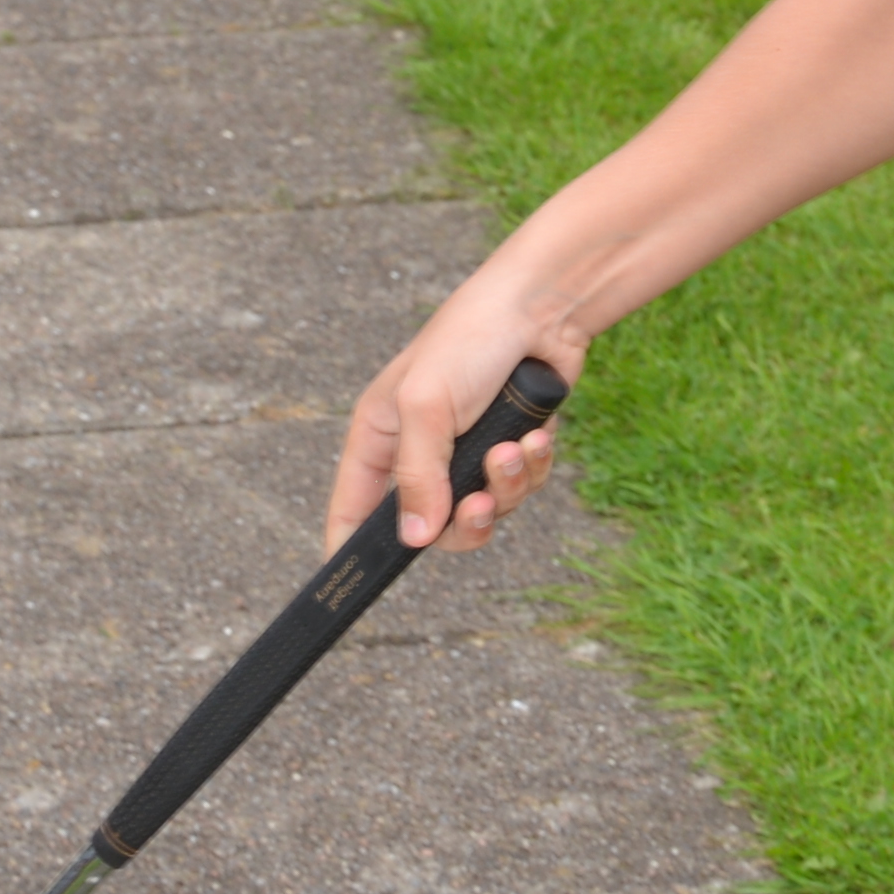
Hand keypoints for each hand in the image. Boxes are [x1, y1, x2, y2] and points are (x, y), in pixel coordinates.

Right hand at [323, 297, 577, 554]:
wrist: (543, 308)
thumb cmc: (471, 340)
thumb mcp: (427, 405)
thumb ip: (418, 476)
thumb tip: (414, 540)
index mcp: (380, 436)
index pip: (352, 508)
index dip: (350, 550)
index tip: (352, 584)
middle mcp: (420, 450)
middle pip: (431, 528)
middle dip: (464, 521)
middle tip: (480, 504)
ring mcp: (468, 451)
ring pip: (483, 511)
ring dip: (506, 486)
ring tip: (516, 448)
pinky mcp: (512, 448)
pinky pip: (521, 488)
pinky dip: (533, 467)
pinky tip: (537, 435)